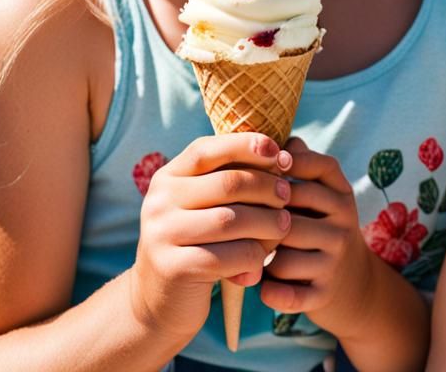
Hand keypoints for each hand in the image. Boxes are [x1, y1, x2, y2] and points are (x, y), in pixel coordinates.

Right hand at [130, 133, 292, 345]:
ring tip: (282, 226)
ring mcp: (161, 235)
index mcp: (168, 177)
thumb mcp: (207, 204)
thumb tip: (283, 156)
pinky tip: (260, 260)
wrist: (161, 300)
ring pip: (232, 220)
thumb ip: (234, 178)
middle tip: (287, 196)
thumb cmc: (198, 241)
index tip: (278, 154)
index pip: (208, 149)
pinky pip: (228, 256)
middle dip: (266, 188)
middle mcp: (159, 201)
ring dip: (267, 223)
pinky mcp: (172, 268)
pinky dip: (253, 256)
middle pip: (228, 183)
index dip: (246, 146)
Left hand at [259, 137, 371, 329]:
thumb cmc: (321, 228)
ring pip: (284, 254)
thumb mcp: (322, 194)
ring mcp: (335, 260)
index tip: (266, 164)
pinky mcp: (324, 295)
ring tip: (244, 251)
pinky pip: (287, 292)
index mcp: (342, 194)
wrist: (353, 285)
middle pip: (294, 209)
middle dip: (261, 211)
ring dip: (259, 255)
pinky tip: (260, 283)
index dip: (292, 161)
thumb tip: (273, 132)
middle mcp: (344, 224)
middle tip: (235, 212)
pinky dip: (268, 290)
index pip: (321, 166)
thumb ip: (301, 163)